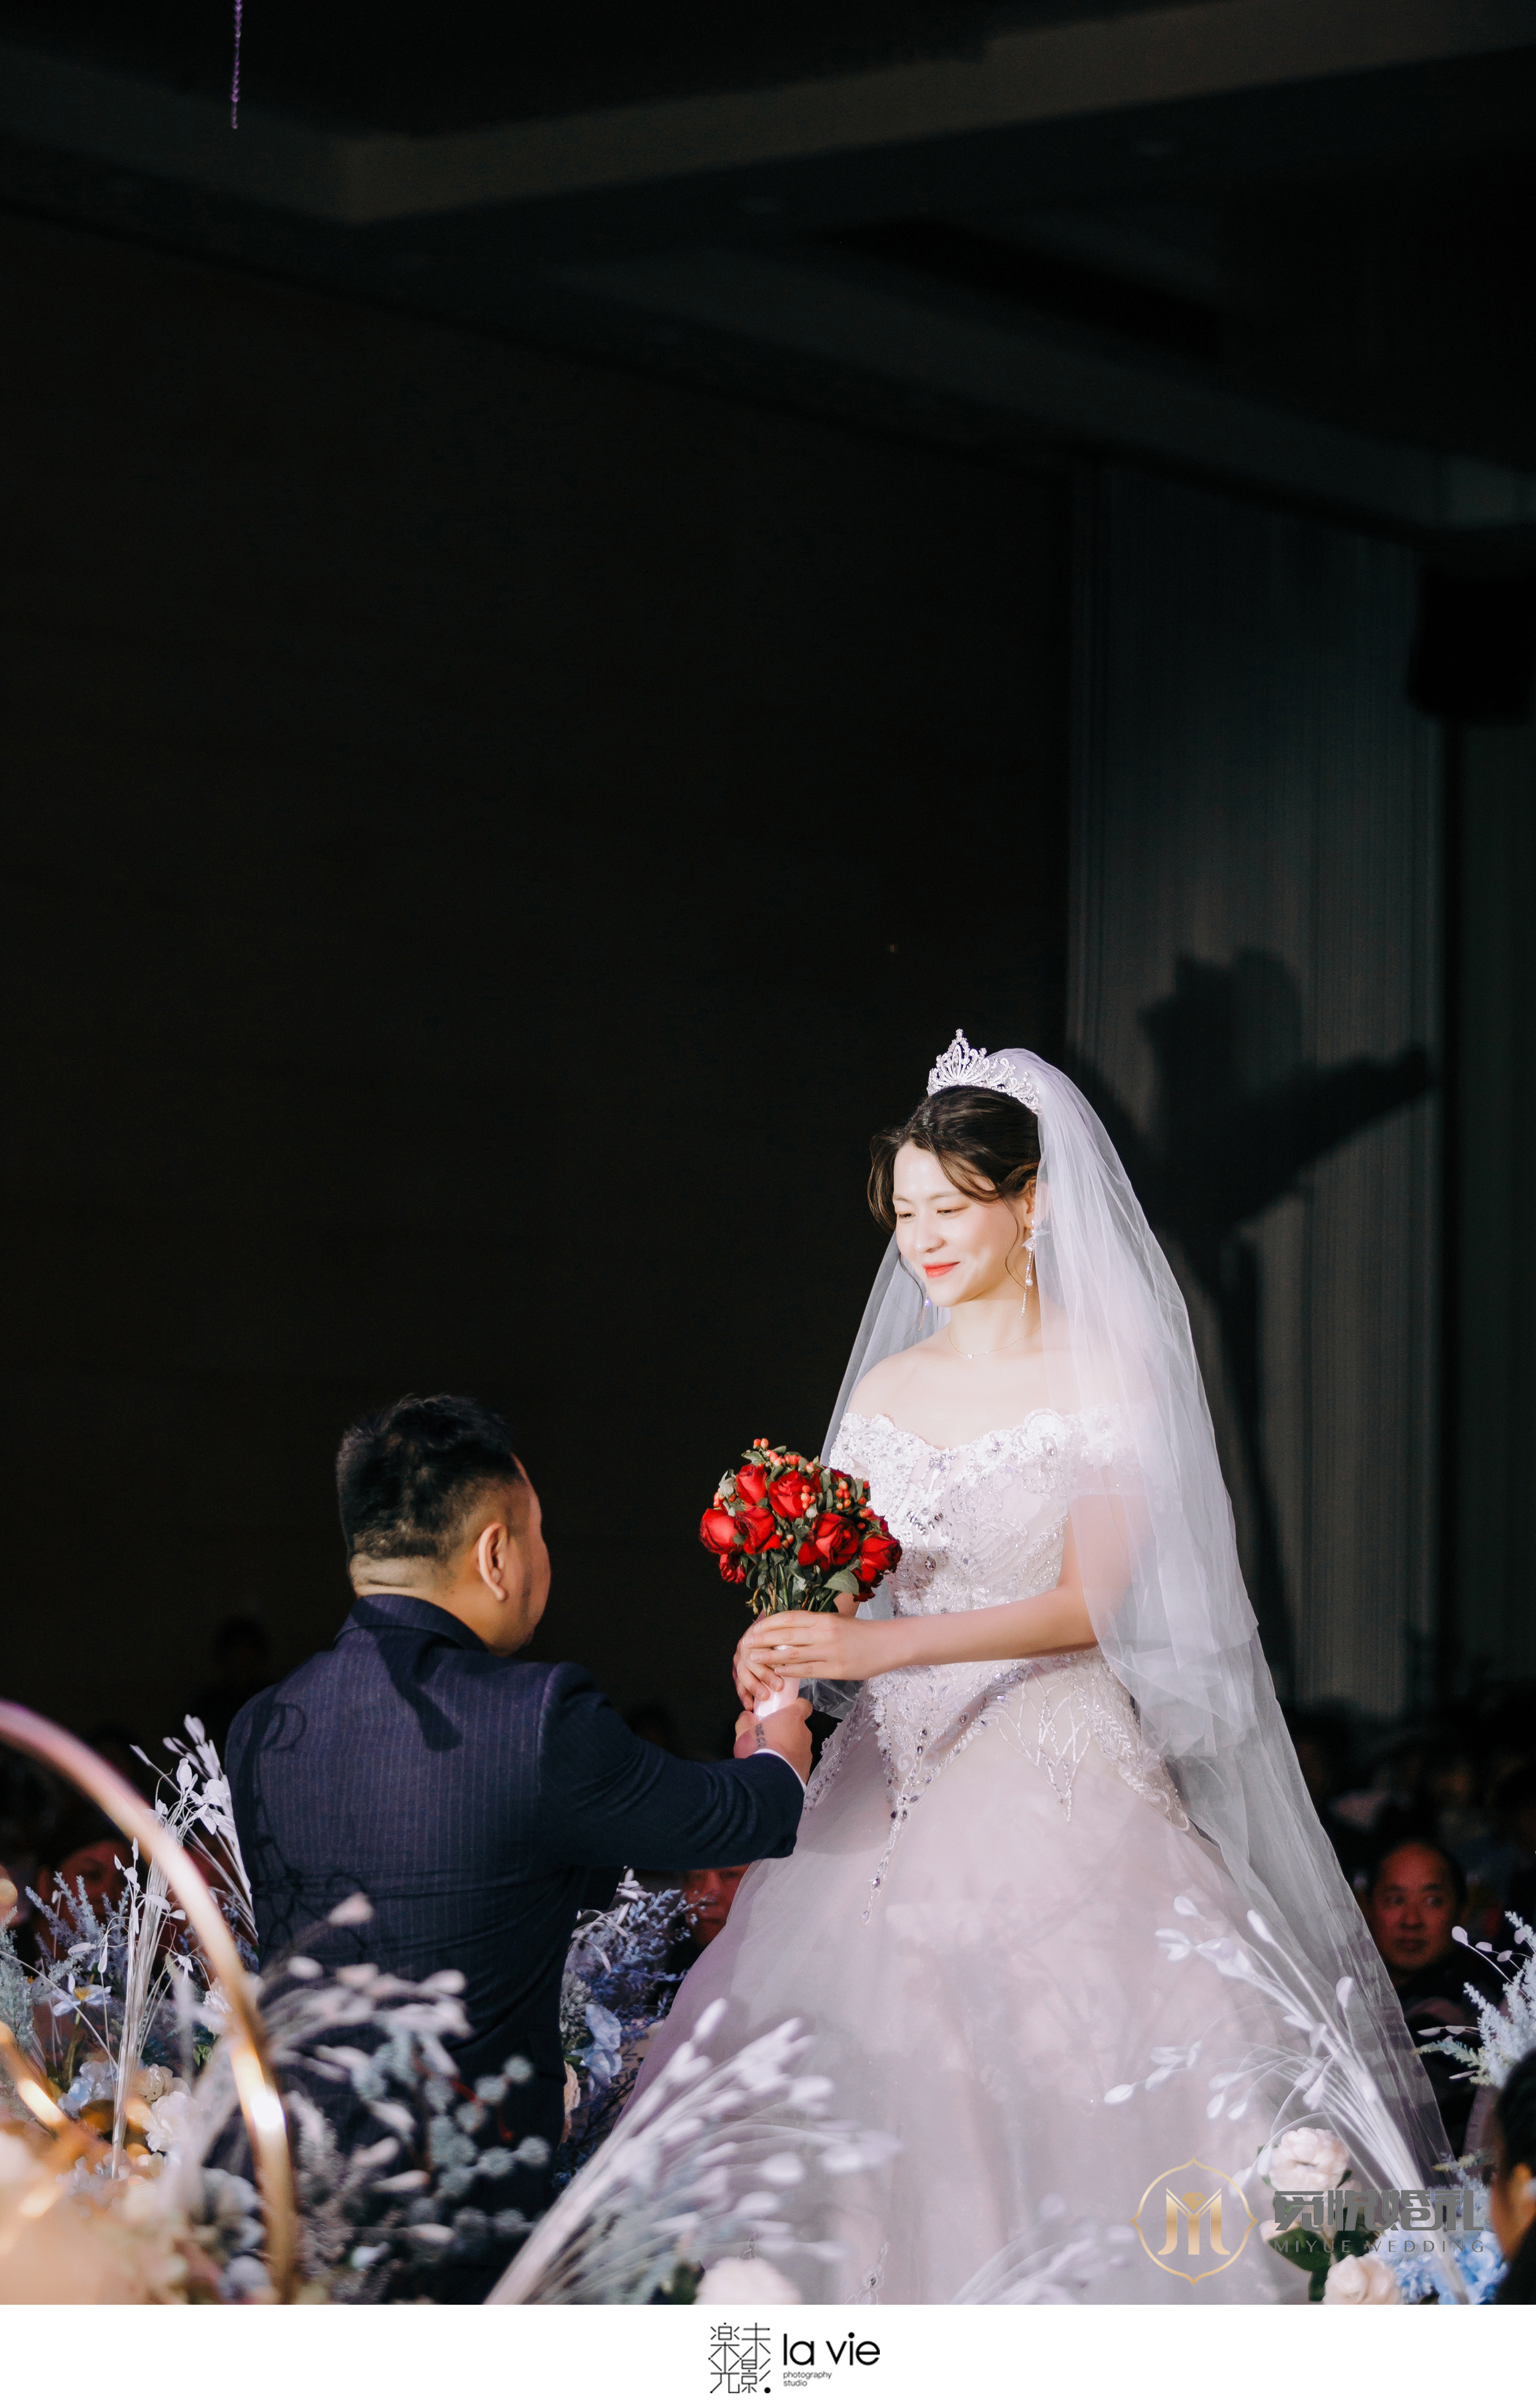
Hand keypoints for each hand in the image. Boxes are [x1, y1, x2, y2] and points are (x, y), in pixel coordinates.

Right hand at [734, 1697, 812, 1783]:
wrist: (767, 1779)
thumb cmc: (757, 1749)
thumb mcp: (744, 1731)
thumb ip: (746, 1720)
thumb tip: (746, 1717)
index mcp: (793, 1718)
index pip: (803, 1705)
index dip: (795, 1707)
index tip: (785, 1712)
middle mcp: (804, 1733)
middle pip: (799, 1727)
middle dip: (787, 1730)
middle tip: (772, 1736)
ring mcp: (807, 1752)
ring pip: (799, 1745)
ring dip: (789, 1747)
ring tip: (773, 1755)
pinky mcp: (806, 1769)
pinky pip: (798, 1761)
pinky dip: (790, 1762)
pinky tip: (777, 1768)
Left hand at [735, 1609, 891, 1697]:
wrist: (887, 1644)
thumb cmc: (861, 1633)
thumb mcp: (837, 1622)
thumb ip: (815, 1626)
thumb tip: (790, 1631)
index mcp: (824, 1618)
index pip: (790, 1618)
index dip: (770, 1623)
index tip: (755, 1627)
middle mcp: (824, 1633)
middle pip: (787, 1635)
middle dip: (764, 1639)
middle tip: (747, 1643)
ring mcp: (829, 1652)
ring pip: (793, 1653)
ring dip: (771, 1656)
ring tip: (755, 1658)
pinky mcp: (836, 1670)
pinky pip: (808, 1670)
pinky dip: (790, 1670)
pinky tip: (777, 1671)